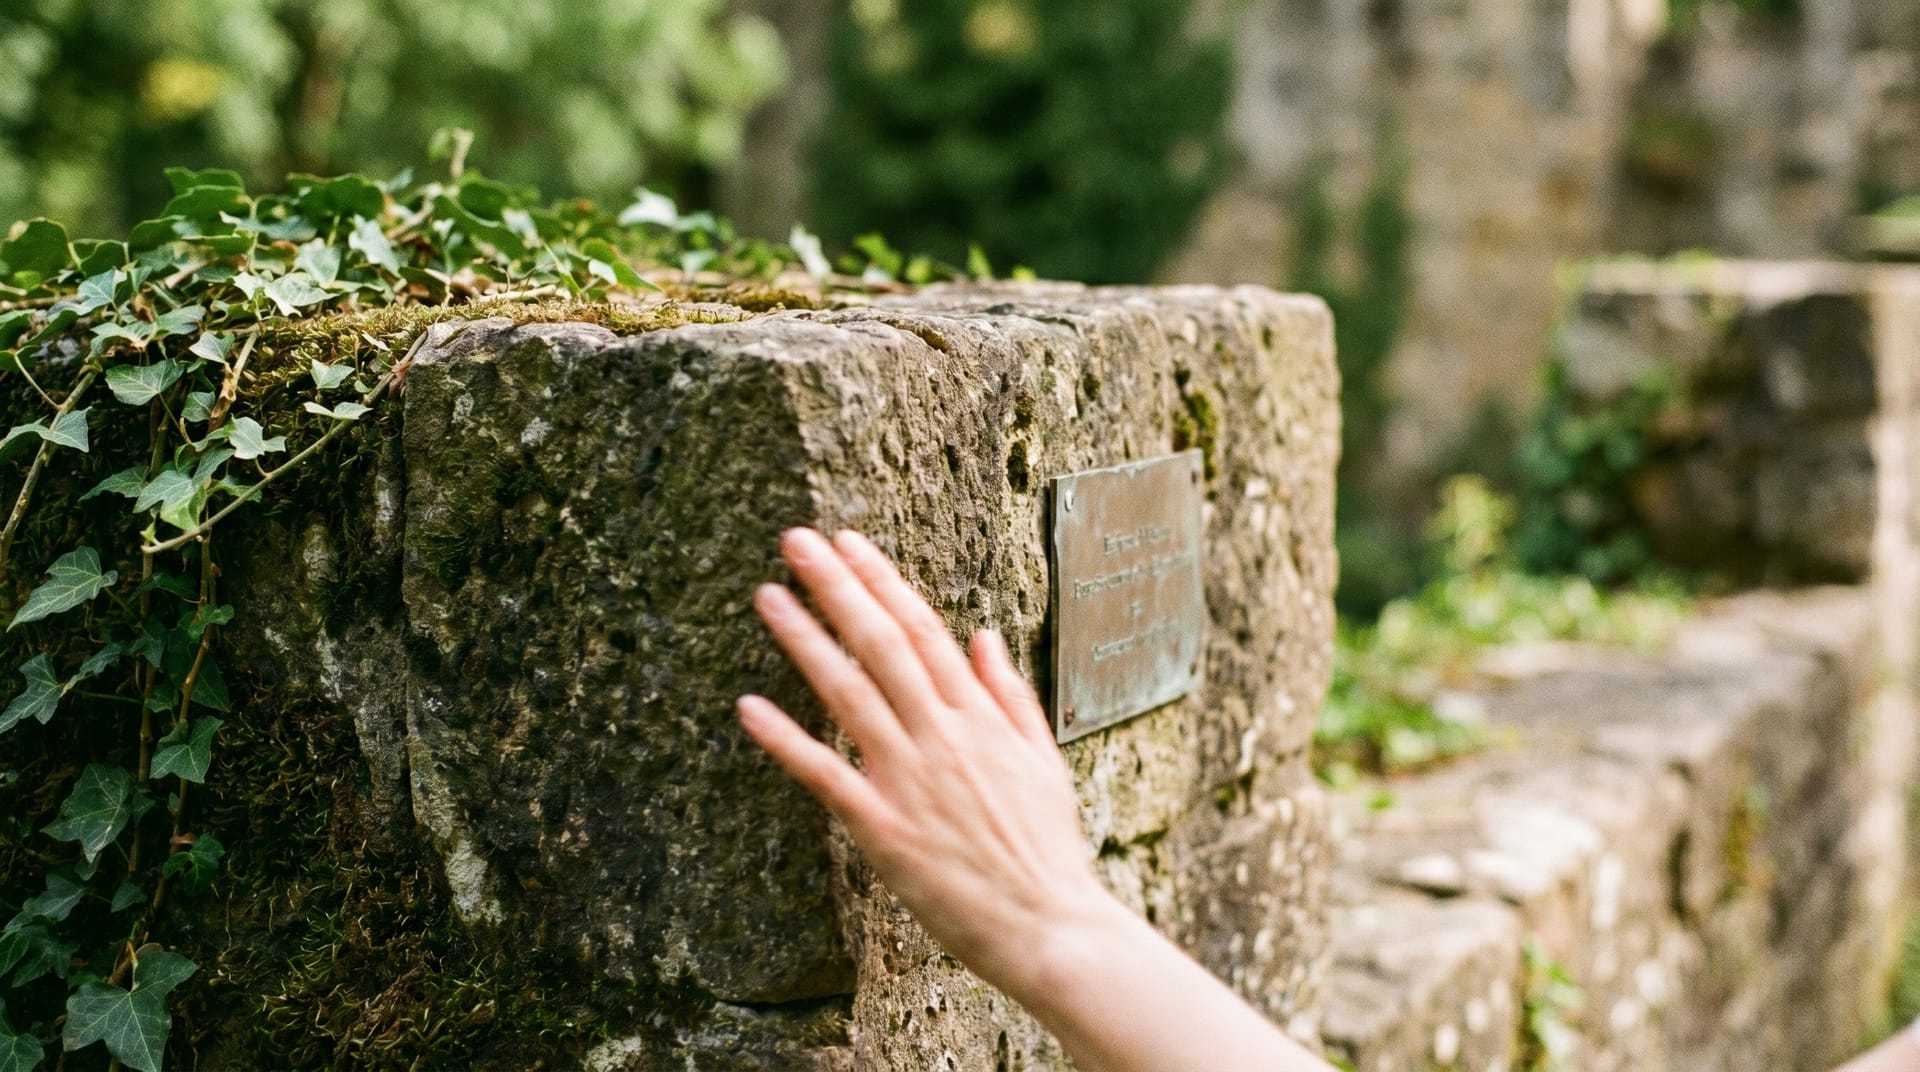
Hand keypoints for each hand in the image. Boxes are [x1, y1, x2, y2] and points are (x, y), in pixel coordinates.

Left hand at [738, 527, 1106, 996]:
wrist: (1049, 925)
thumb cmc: (1046, 849)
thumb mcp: (1044, 759)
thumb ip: (1010, 695)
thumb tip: (982, 636)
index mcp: (980, 718)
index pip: (922, 630)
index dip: (882, 581)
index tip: (850, 543)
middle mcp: (943, 737)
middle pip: (880, 644)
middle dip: (836, 587)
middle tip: (796, 541)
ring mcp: (910, 780)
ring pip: (848, 694)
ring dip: (805, 640)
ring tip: (767, 596)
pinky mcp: (883, 829)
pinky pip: (825, 775)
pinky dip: (786, 740)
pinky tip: (749, 707)